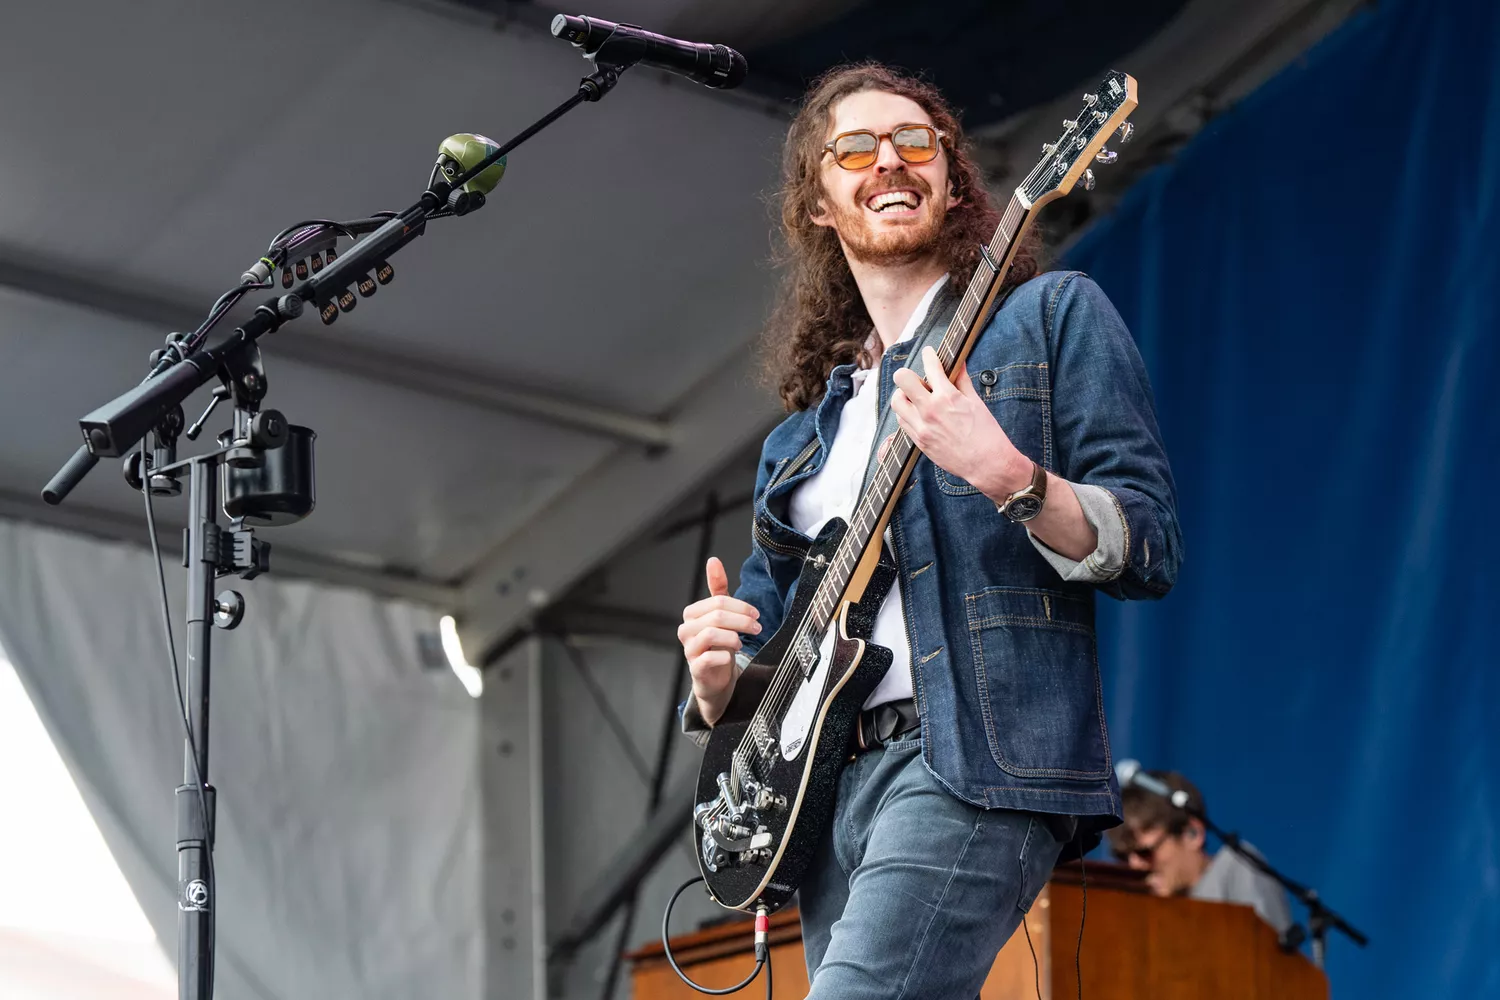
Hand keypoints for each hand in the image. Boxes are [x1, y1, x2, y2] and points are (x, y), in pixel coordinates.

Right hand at [678, 557, 760, 725]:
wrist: (716, 679)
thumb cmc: (718, 644)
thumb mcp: (720, 615)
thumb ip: (717, 589)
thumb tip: (713, 560)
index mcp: (692, 614)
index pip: (717, 602)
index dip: (740, 607)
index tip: (756, 615)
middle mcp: (686, 630)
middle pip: (715, 616)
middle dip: (741, 621)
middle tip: (757, 627)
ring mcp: (689, 650)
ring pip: (710, 634)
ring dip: (733, 636)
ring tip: (742, 642)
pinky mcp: (695, 668)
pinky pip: (708, 658)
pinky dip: (724, 656)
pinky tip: (732, 657)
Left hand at [890, 346, 1029, 496]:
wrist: (987, 464)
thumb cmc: (986, 433)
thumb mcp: (976, 402)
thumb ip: (962, 381)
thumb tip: (959, 363)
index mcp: (947, 397)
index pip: (931, 366)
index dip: (929, 355)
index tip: (929, 353)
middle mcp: (930, 410)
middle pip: (902, 379)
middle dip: (909, 375)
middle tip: (920, 381)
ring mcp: (922, 427)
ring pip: (897, 401)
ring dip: (905, 396)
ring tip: (917, 399)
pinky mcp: (919, 441)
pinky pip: (902, 421)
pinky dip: (907, 414)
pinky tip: (919, 414)